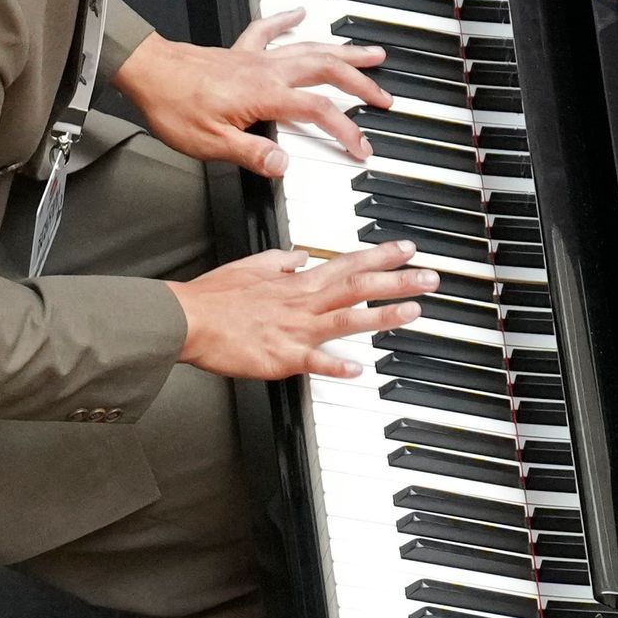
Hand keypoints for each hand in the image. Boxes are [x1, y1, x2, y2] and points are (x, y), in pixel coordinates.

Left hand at [115, 11, 390, 175]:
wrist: (147, 72)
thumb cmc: (174, 105)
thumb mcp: (212, 145)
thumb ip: (253, 154)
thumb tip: (285, 165)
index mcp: (267, 95)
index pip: (320, 112)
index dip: (346, 130)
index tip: (361, 148)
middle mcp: (268, 71)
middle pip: (328, 72)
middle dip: (362, 83)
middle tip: (385, 96)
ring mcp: (256, 58)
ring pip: (311, 49)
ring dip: (343, 52)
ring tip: (370, 53)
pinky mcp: (240, 51)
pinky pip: (269, 30)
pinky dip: (287, 20)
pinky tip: (299, 13)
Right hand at [169, 242, 434, 380]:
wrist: (187, 319)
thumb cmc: (215, 296)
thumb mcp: (252, 265)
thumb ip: (283, 261)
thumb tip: (303, 256)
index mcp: (297, 282)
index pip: (348, 262)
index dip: (380, 255)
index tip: (407, 249)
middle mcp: (303, 302)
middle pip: (359, 287)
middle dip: (398, 280)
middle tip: (430, 278)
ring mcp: (295, 329)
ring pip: (348, 319)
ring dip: (383, 315)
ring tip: (414, 311)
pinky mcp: (281, 356)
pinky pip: (313, 361)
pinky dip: (335, 364)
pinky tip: (358, 368)